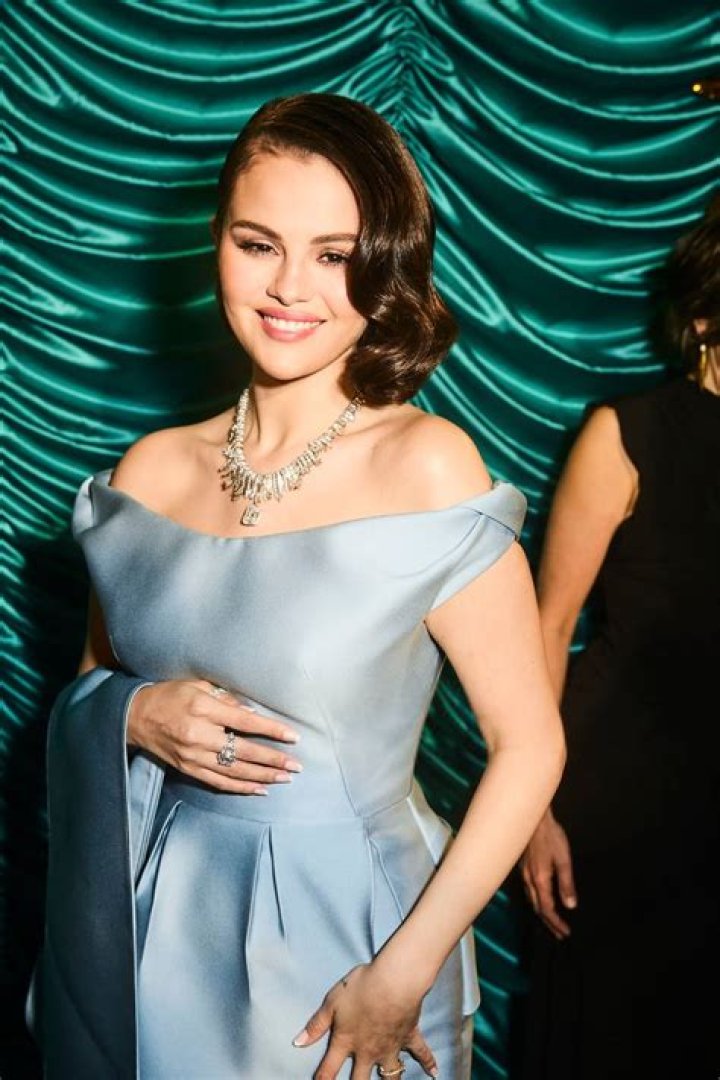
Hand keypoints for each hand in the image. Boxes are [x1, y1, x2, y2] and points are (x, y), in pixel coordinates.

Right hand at [127, 679, 301, 793]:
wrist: (134, 716)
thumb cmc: (169, 695)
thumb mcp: (197, 686)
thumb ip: (226, 699)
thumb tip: (252, 712)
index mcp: (203, 709)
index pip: (245, 722)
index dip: (271, 730)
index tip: (292, 736)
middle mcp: (199, 735)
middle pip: (243, 751)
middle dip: (273, 760)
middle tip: (296, 765)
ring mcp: (193, 756)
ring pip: (234, 771)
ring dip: (262, 776)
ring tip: (285, 778)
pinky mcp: (188, 769)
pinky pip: (219, 782)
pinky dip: (241, 787)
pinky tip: (261, 789)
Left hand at [294, 962, 436, 1079]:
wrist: (394, 981)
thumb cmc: (361, 987)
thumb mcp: (332, 1002)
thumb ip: (315, 1024)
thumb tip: (297, 1042)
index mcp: (346, 1041)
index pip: (328, 1070)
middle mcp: (368, 1050)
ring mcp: (390, 1046)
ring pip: (390, 1074)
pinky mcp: (409, 1036)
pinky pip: (422, 1053)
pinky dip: (429, 1063)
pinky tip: (435, 1074)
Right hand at [520, 810, 576, 938]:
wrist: (532, 817)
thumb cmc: (550, 836)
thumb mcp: (563, 859)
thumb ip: (566, 883)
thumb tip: (570, 905)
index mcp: (540, 880)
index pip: (547, 909)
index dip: (556, 923)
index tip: (565, 933)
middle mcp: (528, 880)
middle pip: (537, 907)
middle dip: (548, 922)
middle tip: (559, 933)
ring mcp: (523, 873)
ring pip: (530, 899)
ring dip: (541, 912)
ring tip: (551, 920)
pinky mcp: (521, 866)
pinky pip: (527, 890)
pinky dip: (535, 901)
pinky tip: (540, 898)